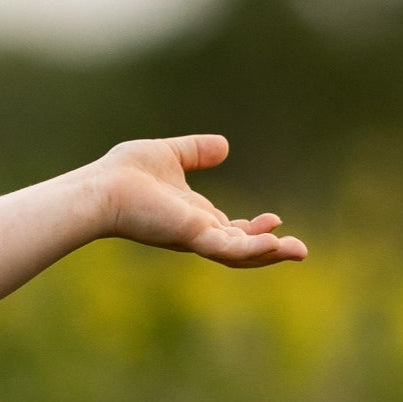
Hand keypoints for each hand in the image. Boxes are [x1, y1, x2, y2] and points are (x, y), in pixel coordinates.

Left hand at [89, 135, 305, 267]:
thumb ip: (196, 151)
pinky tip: (276, 245)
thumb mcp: (171, 154)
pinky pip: (228, 249)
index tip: (275, 219)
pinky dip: (253, 250)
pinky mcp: (191, 237)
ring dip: (270, 255)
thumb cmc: (125, 173)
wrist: (103, 187)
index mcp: (192, 217)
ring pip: (239, 255)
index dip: (254, 230)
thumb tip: (225, 146)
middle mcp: (195, 232)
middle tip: (299, 248)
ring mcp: (194, 237)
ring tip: (299, 252)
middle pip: (240, 248)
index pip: (230, 230)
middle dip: (270, 249)